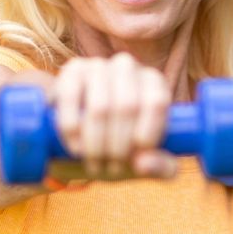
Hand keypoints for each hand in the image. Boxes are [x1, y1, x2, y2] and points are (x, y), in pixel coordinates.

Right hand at [52, 53, 175, 180]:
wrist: (82, 135)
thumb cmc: (122, 146)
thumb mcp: (147, 161)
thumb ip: (161, 168)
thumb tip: (144, 164)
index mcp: (154, 83)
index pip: (156, 102)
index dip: (147, 133)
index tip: (136, 158)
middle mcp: (128, 67)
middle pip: (127, 106)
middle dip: (118, 146)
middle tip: (111, 169)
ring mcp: (98, 65)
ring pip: (99, 107)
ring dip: (96, 144)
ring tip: (94, 164)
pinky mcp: (72, 70)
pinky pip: (71, 98)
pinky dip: (72, 129)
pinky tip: (76, 147)